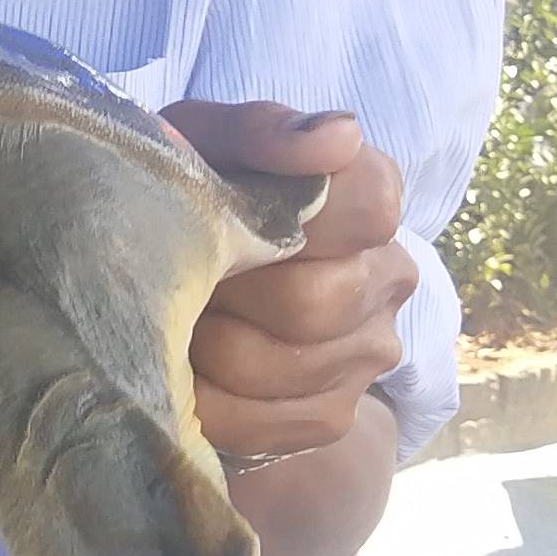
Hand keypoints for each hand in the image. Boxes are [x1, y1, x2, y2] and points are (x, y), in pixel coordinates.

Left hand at [162, 100, 417, 465]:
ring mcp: (370, 350)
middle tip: (169, 279)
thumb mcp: (199, 144)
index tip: (219, 215)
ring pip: (283, 368)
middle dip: (222, 294)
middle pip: (311, 302)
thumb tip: (340, 135)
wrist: (168, 284)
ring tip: (168, 320)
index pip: (368, 205)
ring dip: (202, 349)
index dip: (286, 217)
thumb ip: (262, 130)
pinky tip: (179, 373)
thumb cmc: (186, 196)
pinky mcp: (333, 413)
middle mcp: (388, 272)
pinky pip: (270, 424)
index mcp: (368, 195)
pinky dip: (206, 403)